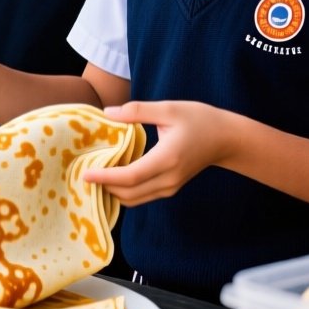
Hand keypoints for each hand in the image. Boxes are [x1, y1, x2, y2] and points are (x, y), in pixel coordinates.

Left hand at [76, 101, 243, 206]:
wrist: (227, 139)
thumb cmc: (200, 120)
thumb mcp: (169, 109)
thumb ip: (137, 111)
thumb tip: (108, 113)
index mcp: (167, 159)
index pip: (129, 177)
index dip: (104, 177)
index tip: (84, 173)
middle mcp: (168, 179)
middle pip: (128, 194)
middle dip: (103, 187)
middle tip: (81, 173)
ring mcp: (170, 187)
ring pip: (134, 199)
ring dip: (112, 191)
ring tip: (93, 174)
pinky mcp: (170, 188)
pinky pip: (141, 196)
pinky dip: (124, 190)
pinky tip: (112, 175)